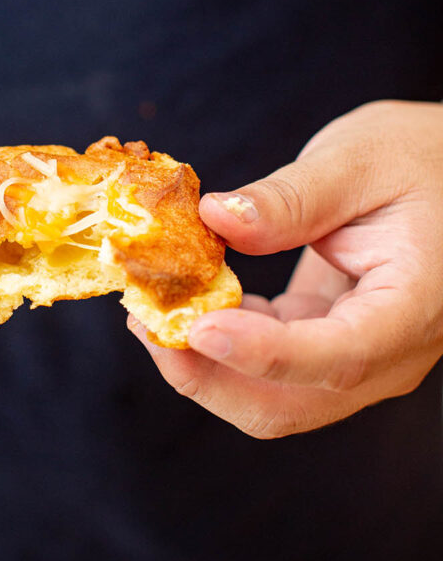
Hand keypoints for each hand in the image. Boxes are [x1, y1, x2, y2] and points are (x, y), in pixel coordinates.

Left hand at [129, 100, 442, 437]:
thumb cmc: (422, 157)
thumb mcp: (358, 160)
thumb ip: (290, 199)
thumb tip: (215, 218)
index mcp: (414, 308)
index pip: (337, 356)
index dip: (261, 353)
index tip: (197, 326)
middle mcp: (389, 352)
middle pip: (289, 404)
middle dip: (207, 375)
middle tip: (144, 321)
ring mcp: (357, 357)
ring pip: (270, 397)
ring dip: (203, 364)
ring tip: (147, 309)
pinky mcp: (328, 343)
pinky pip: (267, 366)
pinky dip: (219, 341)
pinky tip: (184, 301)